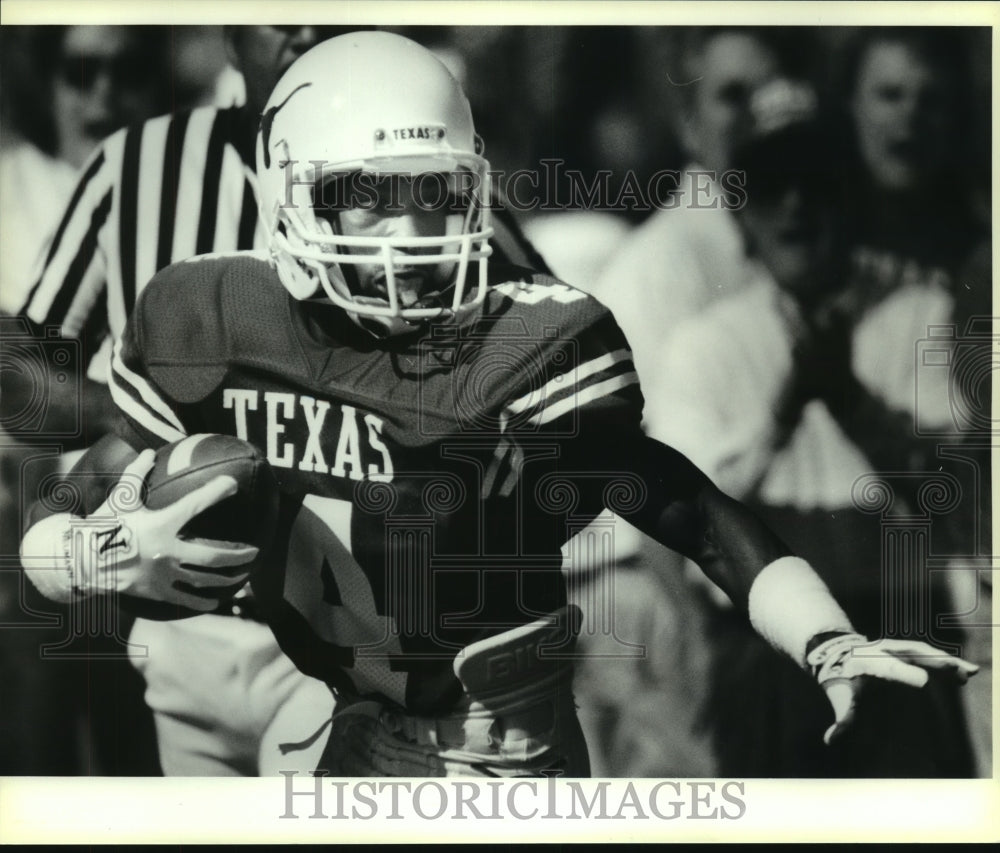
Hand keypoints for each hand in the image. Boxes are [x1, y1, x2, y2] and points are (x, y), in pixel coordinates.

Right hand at [79, 449, 258, 610]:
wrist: (81, 561)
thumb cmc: (103, 525)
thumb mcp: (119, 498)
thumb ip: (135, 474)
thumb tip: (150, 452)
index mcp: (160, 525)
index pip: (194, 505)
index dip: (215, 493)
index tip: (233, 484)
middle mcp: (166, 551)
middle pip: (211, 556)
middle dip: (237, 555)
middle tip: (256, 551)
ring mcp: (162, 575)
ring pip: (203, 580)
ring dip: (227, 579)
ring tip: (244, 576)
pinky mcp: (156, 592)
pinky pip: (184, 600)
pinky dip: (203, 602)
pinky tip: (217, 603)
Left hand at [807, 633, 979, 744]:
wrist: (839, 654)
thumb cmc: (844, 682)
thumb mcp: (841, 698)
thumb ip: (842, 720)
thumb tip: (829, 740)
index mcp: (869, 663)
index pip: (888, 669)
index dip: (905, 675)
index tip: (924, 683)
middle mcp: (884, 651)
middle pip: (912, 654)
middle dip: (934, 662)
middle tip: (956, 671)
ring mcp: (897, 648)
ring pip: (925, 653)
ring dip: (946, 662)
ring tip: (968, 672)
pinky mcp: (908, 650)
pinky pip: (930, 655)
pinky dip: (948, 662)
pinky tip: (967, 672)